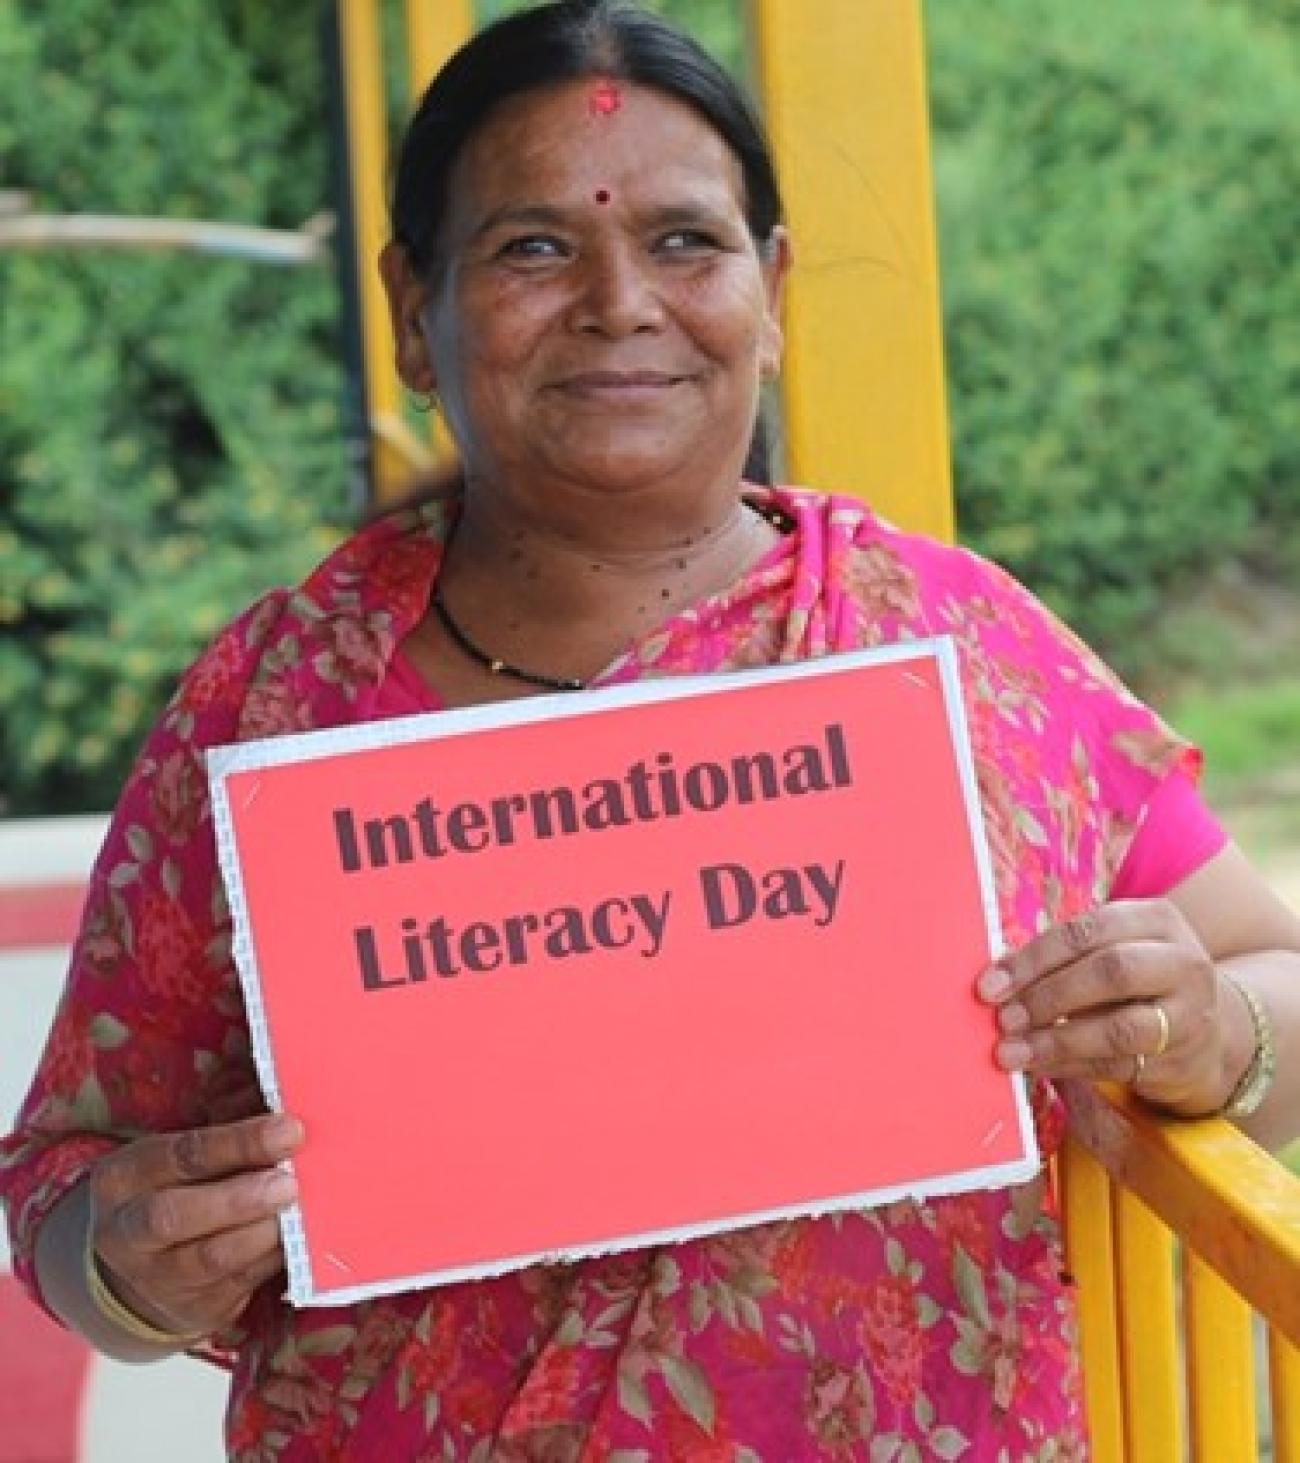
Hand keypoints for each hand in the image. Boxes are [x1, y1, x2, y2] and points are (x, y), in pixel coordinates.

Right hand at [88, 1113, 303, 1340]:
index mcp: (123, 1179)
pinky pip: (241, 1284)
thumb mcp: (178, 1157)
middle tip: (288, 1183)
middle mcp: (128, 1233)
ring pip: (211, 1259)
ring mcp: (158, 1278)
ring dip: (262, 1233)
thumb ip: (226, 1137)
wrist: (142, 1268)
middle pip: (176, 1216)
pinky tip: (297, 1237)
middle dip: (239, 1198)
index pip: (179, 1156)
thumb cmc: (175, 1189)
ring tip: (297, 1209)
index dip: (238, 1143)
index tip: (289, 1131)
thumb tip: (283, 1123)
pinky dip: (273, 1258)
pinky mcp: (197, 1309)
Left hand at [977, 901, 1227, 1113]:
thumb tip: (995, 976)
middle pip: (1111, 972)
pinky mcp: (1181, 1061)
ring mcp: (1189, 1015)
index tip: (990, 984)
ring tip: (1012, 1051)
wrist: (1208, 1031)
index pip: (1088, 931)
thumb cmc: (1136, 981)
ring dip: (1057, 1040)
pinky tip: (1038, 1066)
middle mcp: (1182, 962)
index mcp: (1156, 920)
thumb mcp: (1112, 951)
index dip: (1035, 958)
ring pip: (1120, 1028)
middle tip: (1002, 1017)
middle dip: (1048, 995)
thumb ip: (1063, 957)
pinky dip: (1070, 1066)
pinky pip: (1119, 1066)